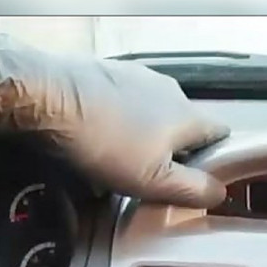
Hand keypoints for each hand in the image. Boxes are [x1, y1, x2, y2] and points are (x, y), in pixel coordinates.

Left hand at [0, 33, 228, 206]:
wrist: (45, 98)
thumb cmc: (103, 141)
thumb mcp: (156, 181)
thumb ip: (194, 189)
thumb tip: (219, 193)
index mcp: (187, 115)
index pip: (221, 134)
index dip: (217, 157)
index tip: (203, 175)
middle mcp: (168, 90)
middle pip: (184, 125)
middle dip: (175, 149)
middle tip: (156, 175)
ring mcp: (136, 77)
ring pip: (153, 112)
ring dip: (146, 134)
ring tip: (123, 157)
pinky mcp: (106, 73)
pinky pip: (123, 102)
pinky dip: (120, 119)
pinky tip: (101, 137)